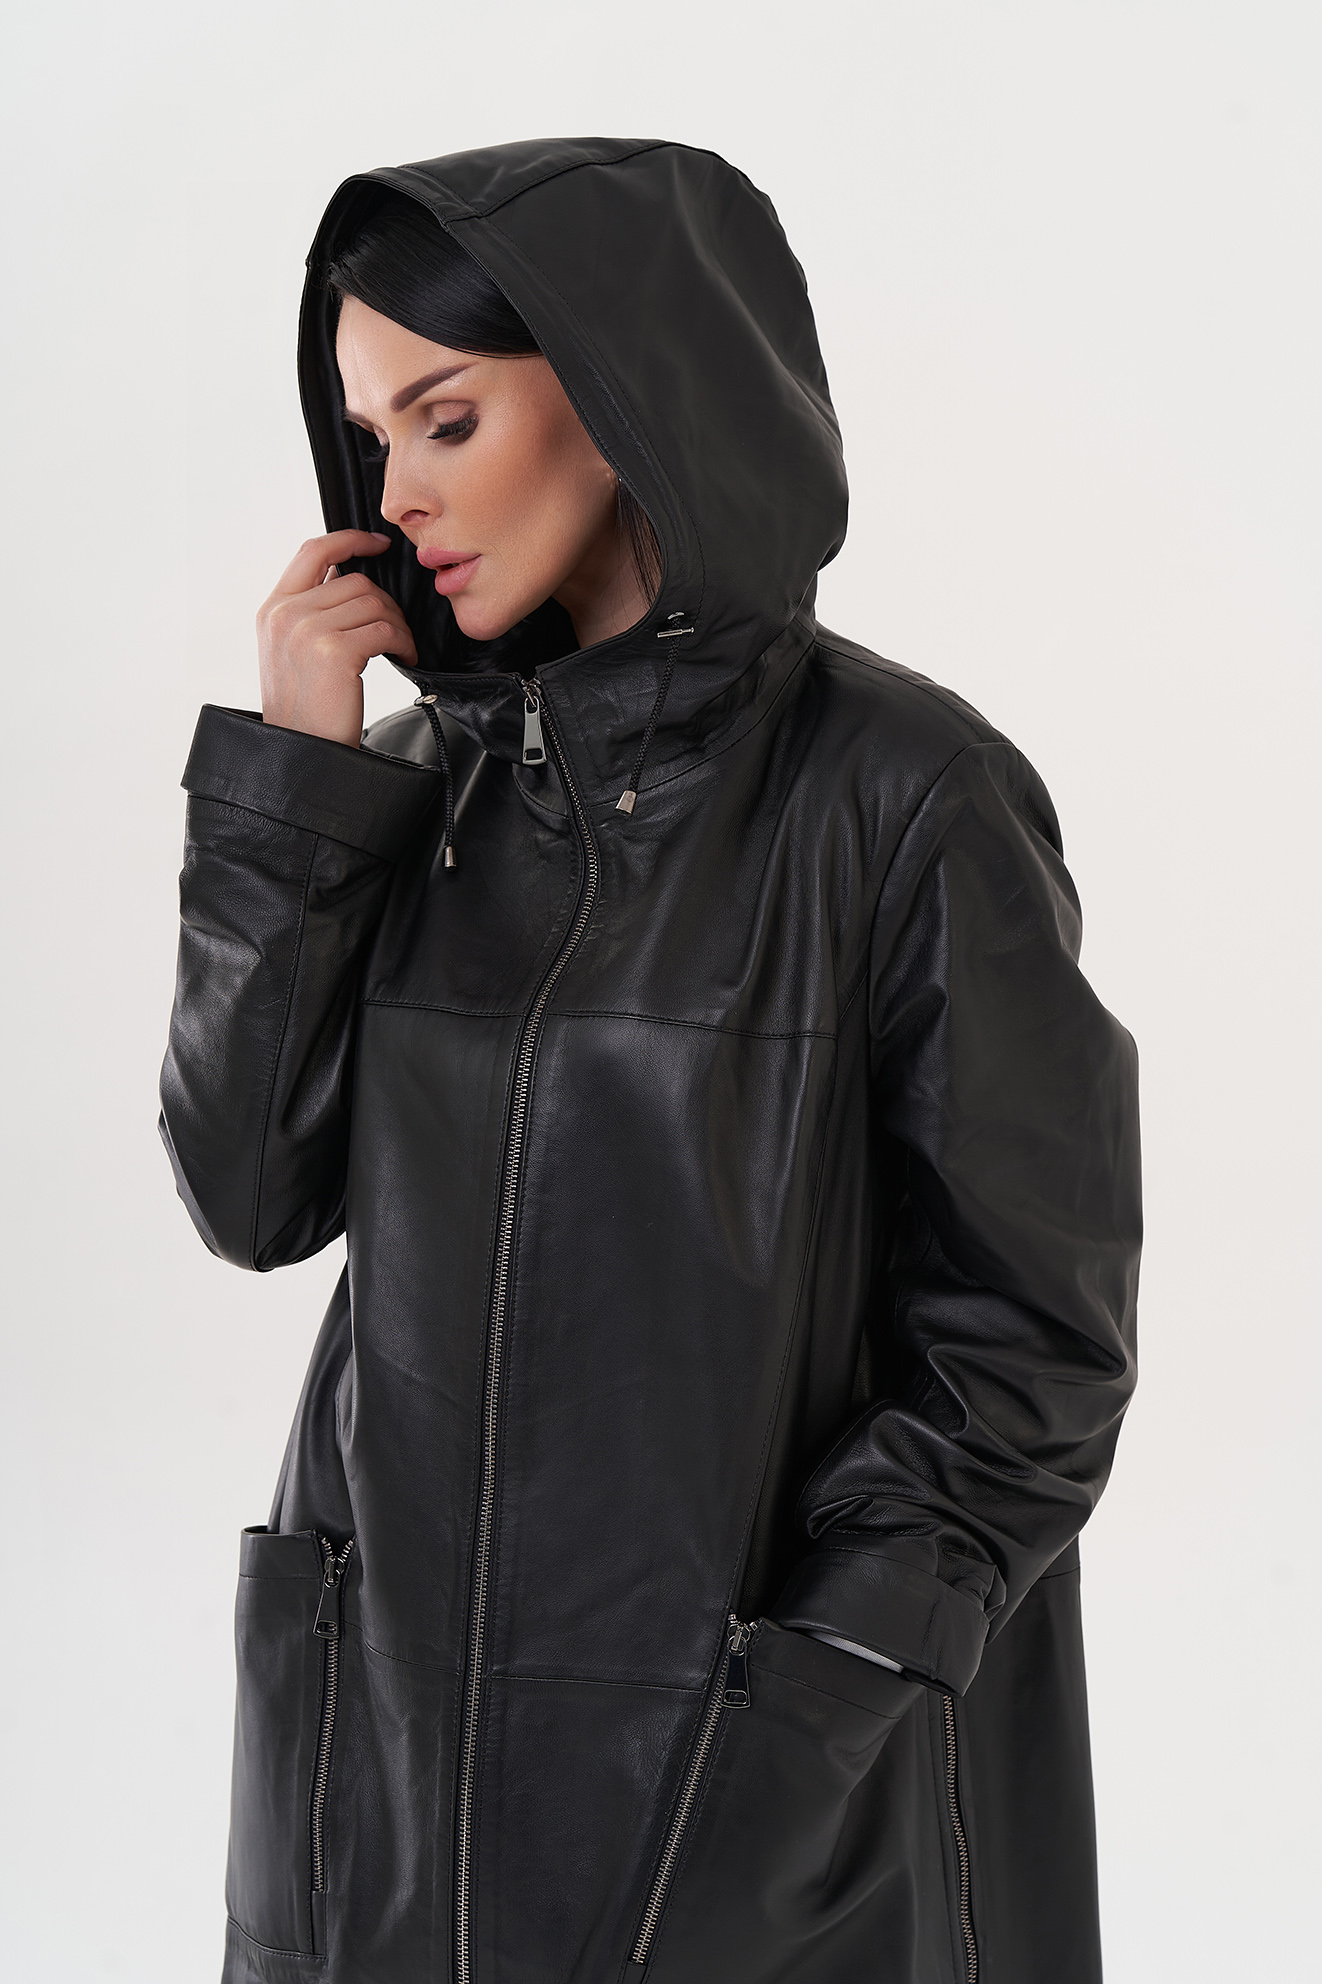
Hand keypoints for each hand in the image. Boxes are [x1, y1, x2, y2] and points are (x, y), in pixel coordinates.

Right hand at [257, 530, 417, 746]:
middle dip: (386, 603)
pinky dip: (404, 642)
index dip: (350, 540)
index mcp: (273, 609)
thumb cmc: (306, 710)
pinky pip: (384, 630)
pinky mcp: (333, 650)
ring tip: (401, 648)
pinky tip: (406, 658)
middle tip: (397, 631)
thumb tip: (350, 579)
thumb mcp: (293, 651)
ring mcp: (306, 630)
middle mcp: (285, 614)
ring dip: (397, 625)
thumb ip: (312, 612)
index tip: (379, 543)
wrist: (301, 755)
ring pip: (373, 603)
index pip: (313, 551)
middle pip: (355, 581)